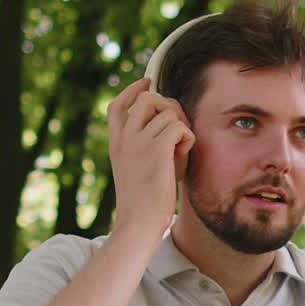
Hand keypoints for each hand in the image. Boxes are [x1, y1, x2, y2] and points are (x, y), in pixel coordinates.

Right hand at [107, 78, 194, 236]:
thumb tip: (173, 126)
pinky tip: (183, 157)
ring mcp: (138, 141)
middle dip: (168, 106)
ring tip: (180, 152)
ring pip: (169, 111)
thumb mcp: (139, 170)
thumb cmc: (144, 204)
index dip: (133, 89)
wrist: (138, 223)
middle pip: (148, 98)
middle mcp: (125, 137)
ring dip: (181, 127)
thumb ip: (149, 147)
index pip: (117, 105)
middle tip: (178, 128)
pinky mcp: (156, 148)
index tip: (146, 81)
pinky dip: (188, 139)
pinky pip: (180, 127)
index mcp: (116, 143)